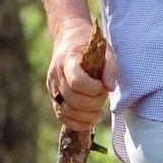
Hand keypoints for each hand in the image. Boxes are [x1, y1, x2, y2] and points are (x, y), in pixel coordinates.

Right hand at [45, 17, 116, 132]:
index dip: (93, 89)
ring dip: (86, 116)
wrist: (69, 39)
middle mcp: (56, 75)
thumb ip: (110, 67)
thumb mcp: (105, 50)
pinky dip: (76, 123)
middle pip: (72, 99)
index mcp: (68, 60)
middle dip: (93, 103)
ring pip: (66, 111)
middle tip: (103, 97)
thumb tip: (110, 88)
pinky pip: (62, 116)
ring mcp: (53, 88)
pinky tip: (90, 121)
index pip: (77, 82)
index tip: (103, 87)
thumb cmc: (90, 46)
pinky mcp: (54, 97)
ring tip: (100, 113)